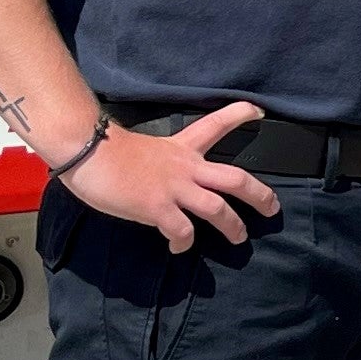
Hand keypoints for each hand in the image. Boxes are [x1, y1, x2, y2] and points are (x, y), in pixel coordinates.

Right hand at [65, 101, 276, 249]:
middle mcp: (185, 167)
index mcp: (182, 148)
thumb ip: (165, 165)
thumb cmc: (108, 152)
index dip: (239, 116)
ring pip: (218, 209)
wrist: (87, 150)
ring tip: (239, 238)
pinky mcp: (157, 207)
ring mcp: (173, 188)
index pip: (216, 125)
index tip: (258, 112)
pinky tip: (179, 247)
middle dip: (259, 195)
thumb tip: (167, 183)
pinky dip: (184, 242)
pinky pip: (182, 230)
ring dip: (232, 226)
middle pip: (235, 178)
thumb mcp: (148, 150)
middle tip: (273, 208)